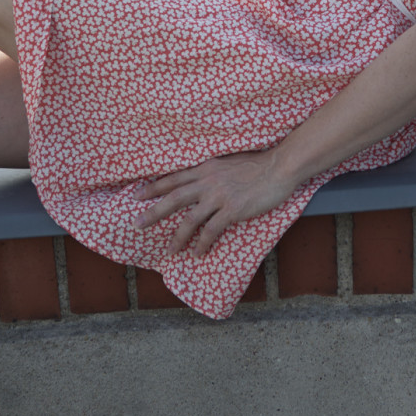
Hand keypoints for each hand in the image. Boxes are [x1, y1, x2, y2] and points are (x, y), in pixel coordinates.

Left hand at [132, 151, 291, 256]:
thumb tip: (203, 183)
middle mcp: (208, 180)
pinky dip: (202, 244)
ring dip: (177, 237)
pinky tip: (198, 253)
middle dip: (153, 212)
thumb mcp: (229, 162)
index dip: (153, 186)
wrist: (279, 166)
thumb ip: (213, 172)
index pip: (174, 178)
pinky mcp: (232, 209)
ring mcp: (219, 195)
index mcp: (206, 168)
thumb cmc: (258, 164)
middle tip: (136, 225)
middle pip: (173, 198)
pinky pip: (211, 230)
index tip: (136, 195)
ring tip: (169, 251)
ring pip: (189, 219)